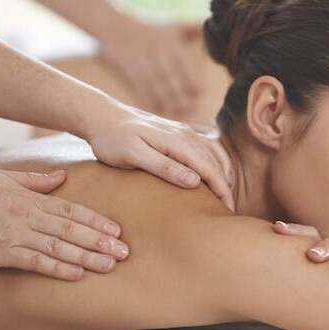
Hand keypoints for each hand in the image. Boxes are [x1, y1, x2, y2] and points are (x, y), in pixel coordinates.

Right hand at [0, 169, 129, 279]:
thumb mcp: (3, 178)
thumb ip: (35, 180)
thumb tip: (62, 176)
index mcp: (32, 200)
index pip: (72, 210)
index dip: (96, 221)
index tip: (117, 230)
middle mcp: (29, 217)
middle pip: (71, 230)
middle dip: (100, 241)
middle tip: (125, 252)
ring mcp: (16, 236)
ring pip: (59, 247)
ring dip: (87, 256)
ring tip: (110, 264)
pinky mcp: (3, 254)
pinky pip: (35, 262)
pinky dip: (57, 268)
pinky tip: (77, 274)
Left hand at [84, 103, 233, 209]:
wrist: (101, 115)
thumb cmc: (112, 139)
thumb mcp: (133, 155)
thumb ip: (164, 167)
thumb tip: (195, 181)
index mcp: (179, 141)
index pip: (211, 169)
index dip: (222, 191)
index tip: (227, 212)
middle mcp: (187, 135)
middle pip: (217, 164)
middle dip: (226, 188)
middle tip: (227, 214)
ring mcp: (185, 133)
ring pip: (215, 156)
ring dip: (222, 177)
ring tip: (222, 199)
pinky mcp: (180, 135)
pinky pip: (206, 151)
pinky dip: (215, 166)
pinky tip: (211, 179)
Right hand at [99, 18, 202, 116]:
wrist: (114, 25)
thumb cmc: (151, 29)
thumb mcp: (172, 26)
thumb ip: (194, 27)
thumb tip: (211, 24)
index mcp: (171, 44)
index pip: (184, 63)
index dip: (191, 78)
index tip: (198, 92)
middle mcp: (157, 53)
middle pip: (171, 77)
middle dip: (180, 93)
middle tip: (189, 108)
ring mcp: (142, 62)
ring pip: (156, 84)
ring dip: (166, 100)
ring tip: (175, 112)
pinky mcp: (129, 70)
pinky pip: (140, 87)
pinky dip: (147, 99)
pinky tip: (155, 110)